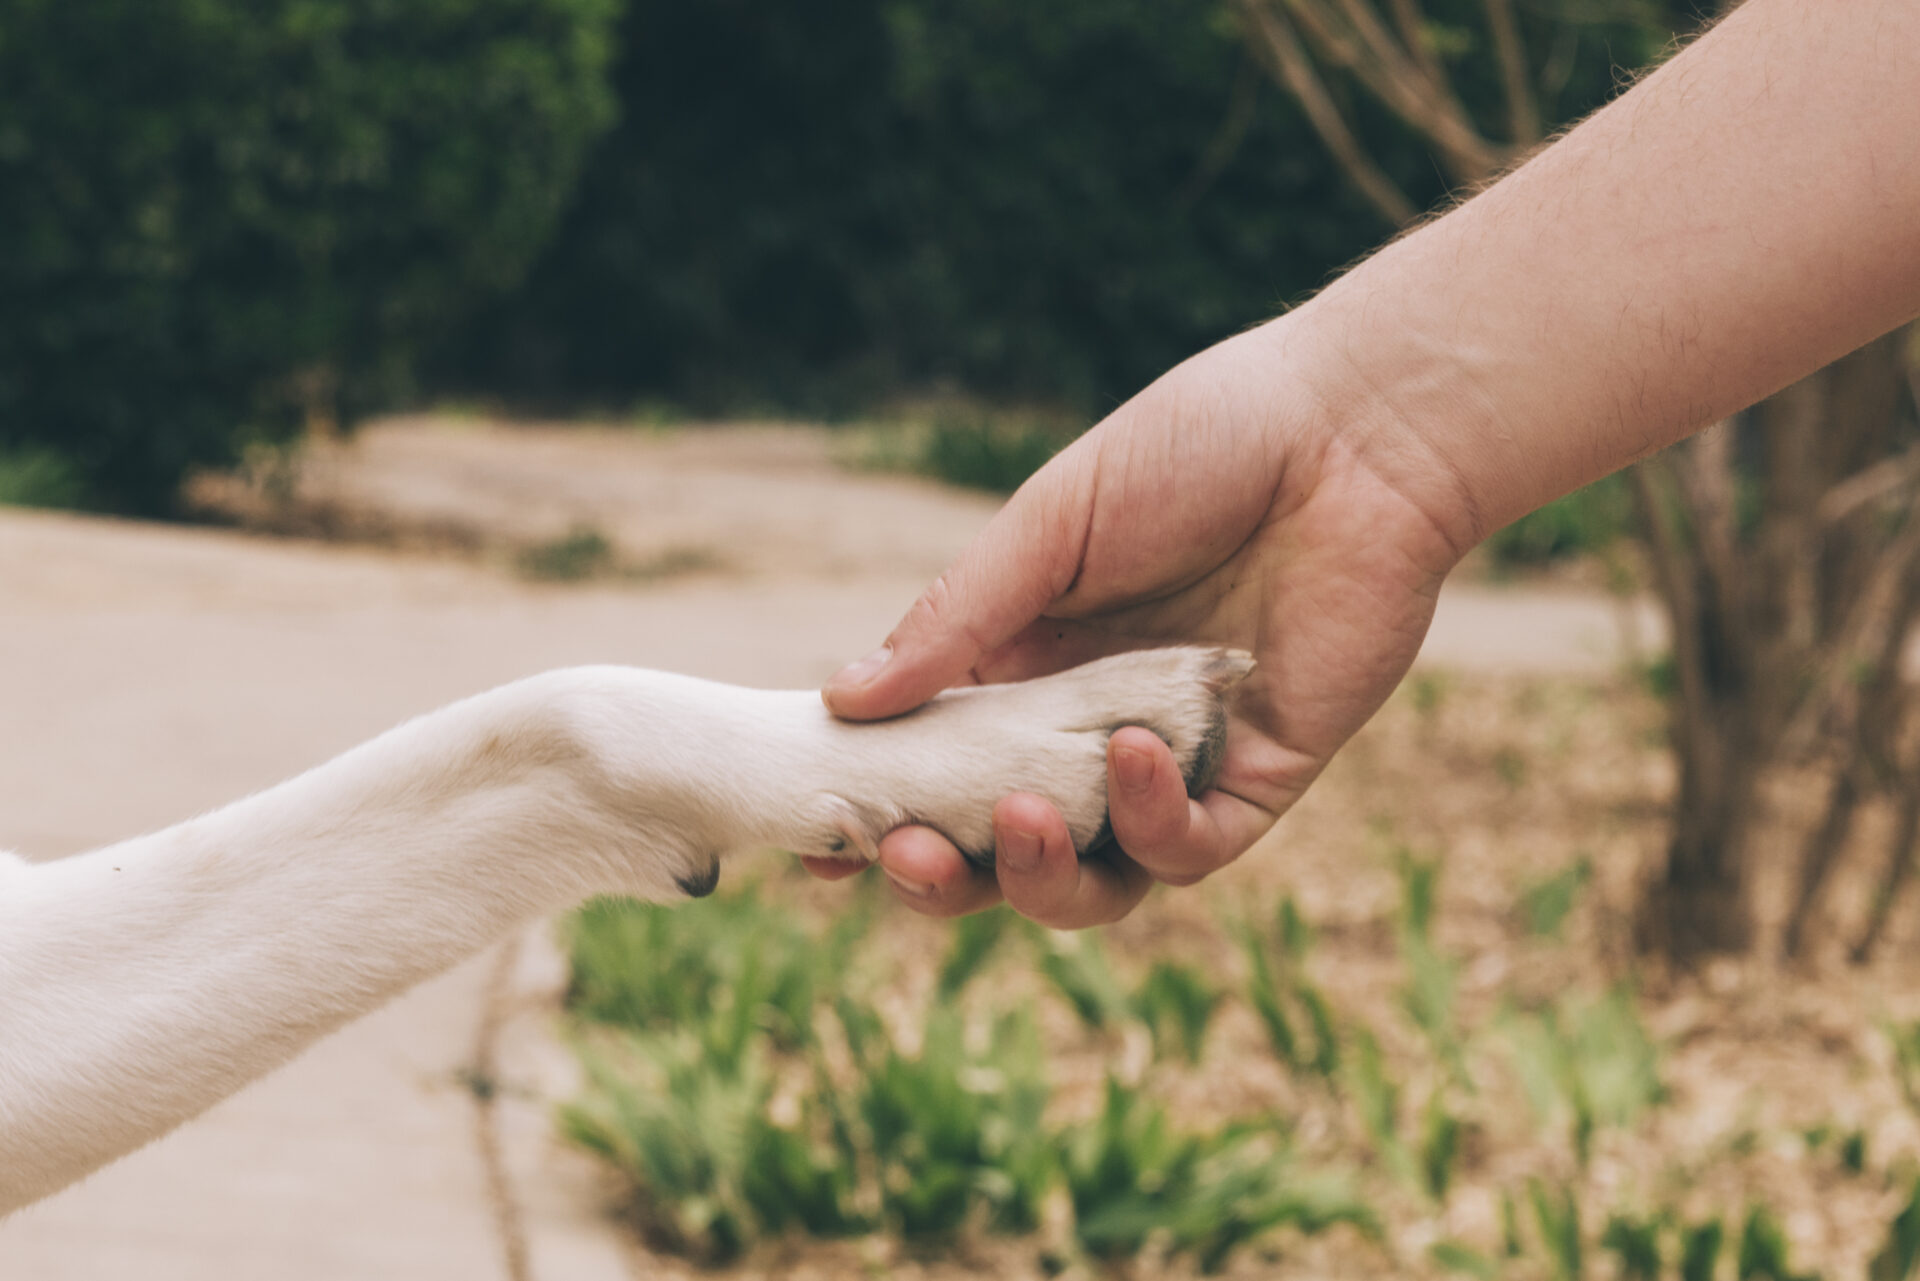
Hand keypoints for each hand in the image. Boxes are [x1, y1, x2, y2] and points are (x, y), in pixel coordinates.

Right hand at [806, 314, 1469, 925]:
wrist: (1352, 431)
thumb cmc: (1196, 448)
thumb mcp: (1049, 527)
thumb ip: (955, 620)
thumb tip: (839, 702)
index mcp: (1022, 670)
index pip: (935, 772)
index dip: (878, 817)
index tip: (817, 849)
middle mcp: (1087, 732)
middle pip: (1001, 850)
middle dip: (943, 876)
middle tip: (905, 856)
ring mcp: (1174, 765)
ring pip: (1096, 881)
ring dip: (1039, 877)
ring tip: (1017, 823)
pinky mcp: (1258, 779)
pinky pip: (1194, 848)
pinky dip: (1153, 824)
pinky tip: (1134, 756)